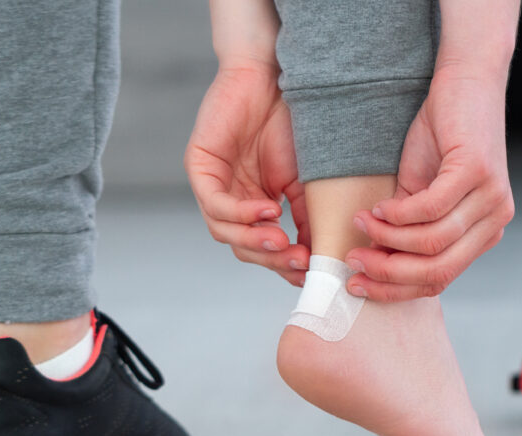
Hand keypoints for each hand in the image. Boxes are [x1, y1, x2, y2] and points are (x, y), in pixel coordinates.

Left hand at [185, 64, 310, 285]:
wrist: (274, 78)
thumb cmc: (290, 124)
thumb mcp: (305, 180)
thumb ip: (308, 217)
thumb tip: (321, 257)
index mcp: (255, 206)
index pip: (263, 249)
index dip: (285, 265)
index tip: (311, 272)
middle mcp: (231, 200)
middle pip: (242, 247)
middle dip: (271, 258)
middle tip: (299, 262)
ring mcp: (213, 185)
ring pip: (224, 231)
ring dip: (254, 241)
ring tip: (283, 241)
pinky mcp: (199, 167)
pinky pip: (215, 203)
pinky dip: (241, 213)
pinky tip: (268, 211)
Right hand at [344, 68, 514, 300]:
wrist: (465, 83)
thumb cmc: (439, 137)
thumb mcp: (417, 193)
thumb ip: (402, 231)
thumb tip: (370, 264)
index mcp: (482, 235)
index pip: (439, 280)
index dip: (395, 289)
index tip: (356, 284)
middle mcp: (494, 223)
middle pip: (438, 271)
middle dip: (388, 273)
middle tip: (353, 262)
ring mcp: (491, 199)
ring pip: (432, 243)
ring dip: (388, 239)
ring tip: (361, 224)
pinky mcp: (479, 173)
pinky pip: (431, 209)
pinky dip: (398, 214)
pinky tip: (378, 206)